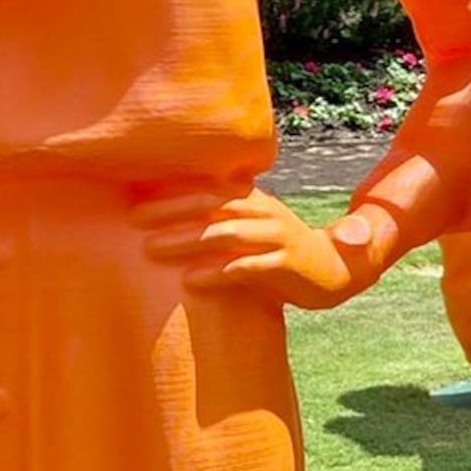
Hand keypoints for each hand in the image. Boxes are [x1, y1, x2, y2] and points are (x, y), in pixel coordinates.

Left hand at [138, 187, 389, 308]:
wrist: (335, 271)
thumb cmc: (280, 253)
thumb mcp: (252, 229)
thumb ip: (220, 220)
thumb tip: (170, 219)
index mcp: (253, 200)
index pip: (206, 190)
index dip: (171, 195)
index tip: (136, 204)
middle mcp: (263, 213)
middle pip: (211, 206)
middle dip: (170, 212)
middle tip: (135, 221)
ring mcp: (276, 238)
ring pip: (225, 233)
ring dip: (186, 240)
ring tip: (152, 248)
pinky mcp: (285, 266)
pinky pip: (247, 267)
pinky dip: (217, 273)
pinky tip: (191, 280)